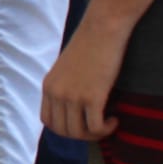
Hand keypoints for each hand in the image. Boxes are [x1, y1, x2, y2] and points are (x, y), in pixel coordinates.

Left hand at [40, 12, 127, 140]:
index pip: (47, 121)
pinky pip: (95, 127)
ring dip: (95, 135)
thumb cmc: (90, 45)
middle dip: (81, 135)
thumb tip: (74, 109)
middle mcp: (56, 93)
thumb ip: (65, 86)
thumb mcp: (67, 68)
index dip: (65, 128)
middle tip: (98, 127)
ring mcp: (72, 95)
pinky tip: (114, 120)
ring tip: (107, 123)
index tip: (82, 124)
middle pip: (62, 131)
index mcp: (48, 85)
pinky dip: (106, 130)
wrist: (102, 28)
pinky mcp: (91, 97)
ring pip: (78, 133)